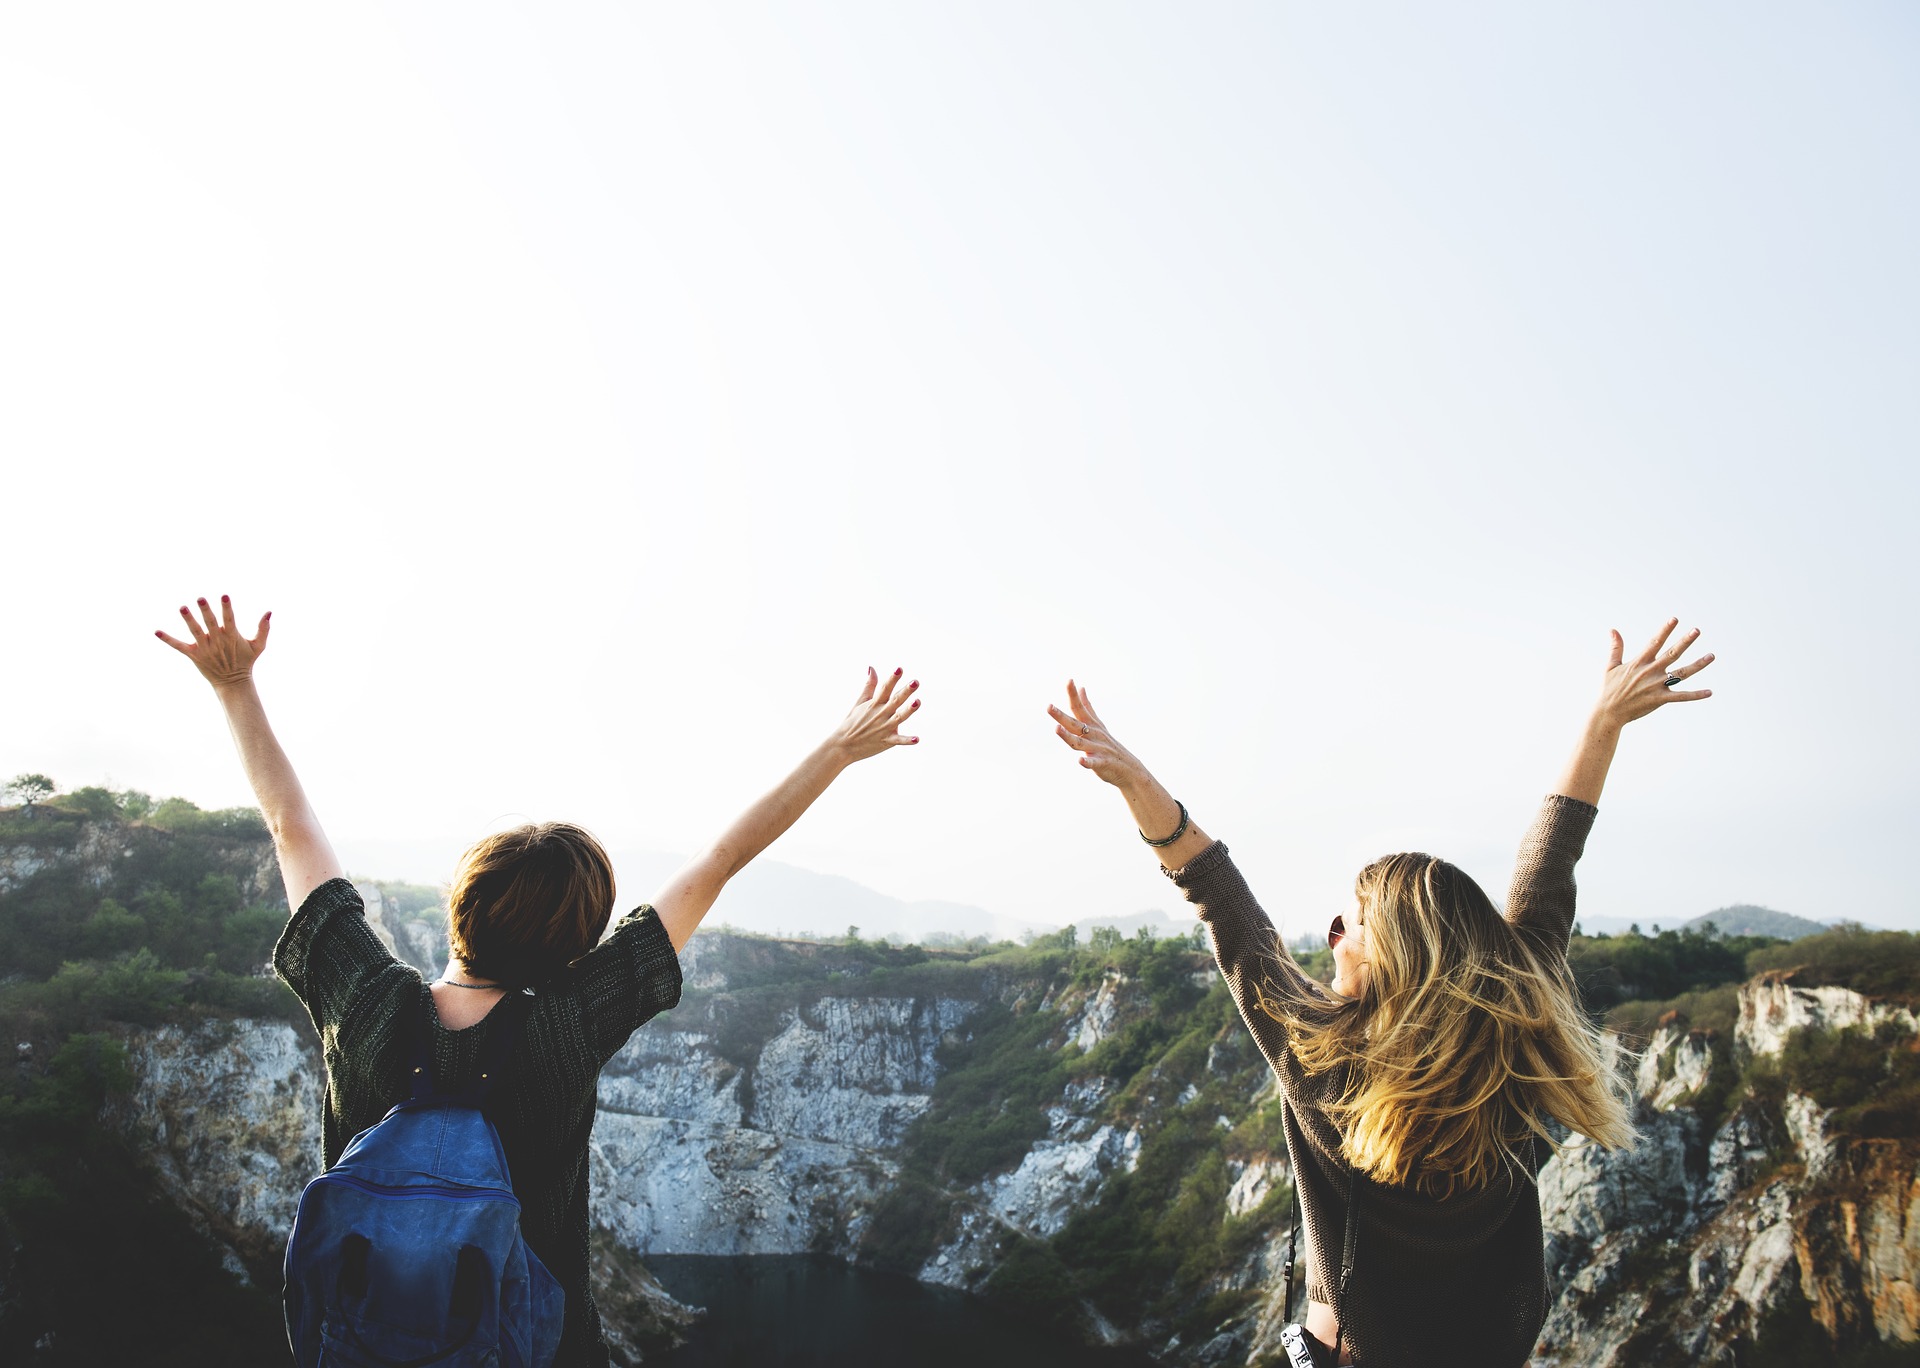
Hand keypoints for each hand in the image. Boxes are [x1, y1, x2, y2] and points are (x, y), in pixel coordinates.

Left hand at [156, 595, 270, 690]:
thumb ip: (263, 629)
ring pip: (194, 631)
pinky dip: (167, 639)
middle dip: (205, 611)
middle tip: (200, 599)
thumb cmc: (246, 661)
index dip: (226, 608)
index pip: (229, 619)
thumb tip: (269, 612)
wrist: (233, 682)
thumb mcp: (258, 646)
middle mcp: (217, 641)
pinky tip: (156, 631)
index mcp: (232, 636)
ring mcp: (204, 648)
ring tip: (182, 608)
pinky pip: (178, 646)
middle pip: (210, 623)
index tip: (224, 596)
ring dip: (188, 620)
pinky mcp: (194, 655)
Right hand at [828, 667, 922, 762]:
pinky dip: (907, 740)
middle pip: (895, 700)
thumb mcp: (859, 702)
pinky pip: (898, 740)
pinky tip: (917, 739)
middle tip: (915, 682)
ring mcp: (884, 728)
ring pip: (899, 718)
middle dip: (906, 691)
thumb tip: (871, 667)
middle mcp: (881, 714)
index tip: (900, 669)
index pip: (885, 688)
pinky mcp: (886, 741)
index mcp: (875, 704)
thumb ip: (869, 686)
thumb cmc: (852, 722)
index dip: (893, 678)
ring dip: (908, 710)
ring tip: (917, 702)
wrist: (843, 745)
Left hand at [1048, 680, 1151, 791]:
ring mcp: (1098, 748)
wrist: (1129, 768)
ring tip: (1057, 728)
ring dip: (1068, 736)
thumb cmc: (1109, 745)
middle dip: (1061, 716)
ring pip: (1080, 743)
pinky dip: (1087, 761)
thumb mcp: (1098, 723)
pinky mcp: (1102, 763)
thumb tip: (1081, 688)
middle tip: (1049, 707)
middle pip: (1074, 724)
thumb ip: (1087, 707)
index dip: (1073, 695)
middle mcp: (1093, 734)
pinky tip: (1080, 760)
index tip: (1069, 680)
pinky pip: (1094, 762)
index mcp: (1091, 725)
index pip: (1079, 708)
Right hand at [1593, 618, 1714, 729]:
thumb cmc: (1609, 689)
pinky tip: (1709, 692)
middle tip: (1697, 630)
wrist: (1609, 712)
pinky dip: (1696, 695)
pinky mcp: (1660, 699)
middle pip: (1672, 654)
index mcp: (1639, 662)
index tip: (1674, 619)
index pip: (1655, 642)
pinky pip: (1682, 696)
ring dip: (1698, 664)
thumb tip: (1613, 630)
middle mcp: (1651, 672)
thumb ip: (1616, 648)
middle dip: (1685, 641)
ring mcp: (1657, 685)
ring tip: (1712, 656)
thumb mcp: (1610, 666)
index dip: (1665, 630)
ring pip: (1682, 673)